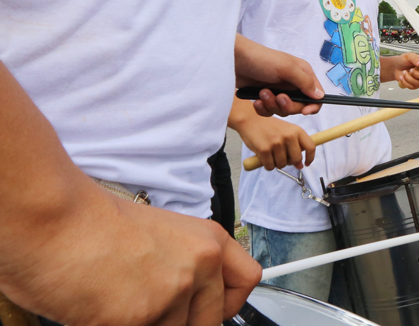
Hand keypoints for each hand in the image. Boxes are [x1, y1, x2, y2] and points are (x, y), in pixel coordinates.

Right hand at [3, 188, 260, 325]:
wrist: (53, 220)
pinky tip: (99, 308)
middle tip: (143, 305)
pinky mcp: (143, 318)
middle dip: (176, 322)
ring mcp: (174, 293)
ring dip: (144, 324)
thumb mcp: (159, 237)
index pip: (246, 282)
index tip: (207, 310)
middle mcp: (200, 265)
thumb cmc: (89, 224)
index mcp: (208, 240)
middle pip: (208, 321)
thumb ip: (183, 266)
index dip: (224, 304)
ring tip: (114, 298)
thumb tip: (190, 300)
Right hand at [234, 114, 315, 170]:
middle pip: (297, 159)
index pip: (310, 147)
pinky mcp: (264, 149)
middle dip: (290, 162)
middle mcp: (288, 136)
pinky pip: (270, 166)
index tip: (305, 164)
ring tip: (272, 154)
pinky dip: (267, 165)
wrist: (250, 119)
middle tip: (283, 159)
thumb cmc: (269, 127)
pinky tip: (264, 157)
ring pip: (282, 164)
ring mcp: (276, 143)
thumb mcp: (287, 130)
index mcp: (297, 130)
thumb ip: (295, 145)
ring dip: (277, 163)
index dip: (310, 158)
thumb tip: (300, 165)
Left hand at [235, 34, 322, 116]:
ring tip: (262, 93)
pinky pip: (269, 111)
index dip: (312, 105)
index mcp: (302, 74)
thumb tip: (320, 96)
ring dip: (272, 105)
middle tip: (278, 97)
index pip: (316, 95)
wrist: (233, 60)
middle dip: (287, 105)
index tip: (304, 111)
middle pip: (299, 106)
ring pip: (283, 110)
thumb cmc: (261, 59)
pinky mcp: (265, 97)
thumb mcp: (287, 68)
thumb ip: (305, 82)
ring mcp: (278, 91)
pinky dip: (262, 108)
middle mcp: (292, 84)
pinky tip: (256, 100)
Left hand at [388, 53, 418, 89]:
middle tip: (410, 69)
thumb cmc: (404, 60)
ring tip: (404, 72)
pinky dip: (405, 82)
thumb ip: (415, 58)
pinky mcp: (416, 85)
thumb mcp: (408, 56)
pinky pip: (412, 87)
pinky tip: (402, 77)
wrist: (396, 67)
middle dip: (417, 74)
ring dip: (408, 78)